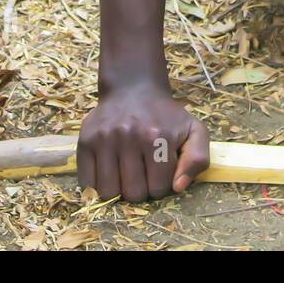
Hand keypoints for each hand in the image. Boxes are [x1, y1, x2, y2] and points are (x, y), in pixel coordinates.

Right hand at [77, 85, 209, 200]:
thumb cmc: (166, 115)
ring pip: (108, 192)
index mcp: (159, 137)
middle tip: (143, 175)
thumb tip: (178, 188)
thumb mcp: (194, 130)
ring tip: (126, 176)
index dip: (161, 187)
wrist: (134, 88)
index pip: (158, 188)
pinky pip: (86, 183)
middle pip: (133, 193)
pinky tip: (108, 174)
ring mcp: (105, 139)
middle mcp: (130, 137)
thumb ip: (198, 159)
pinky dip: (97, 187)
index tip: (160, 174)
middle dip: (141, 191)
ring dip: (119, 191)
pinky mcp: (85, 141)